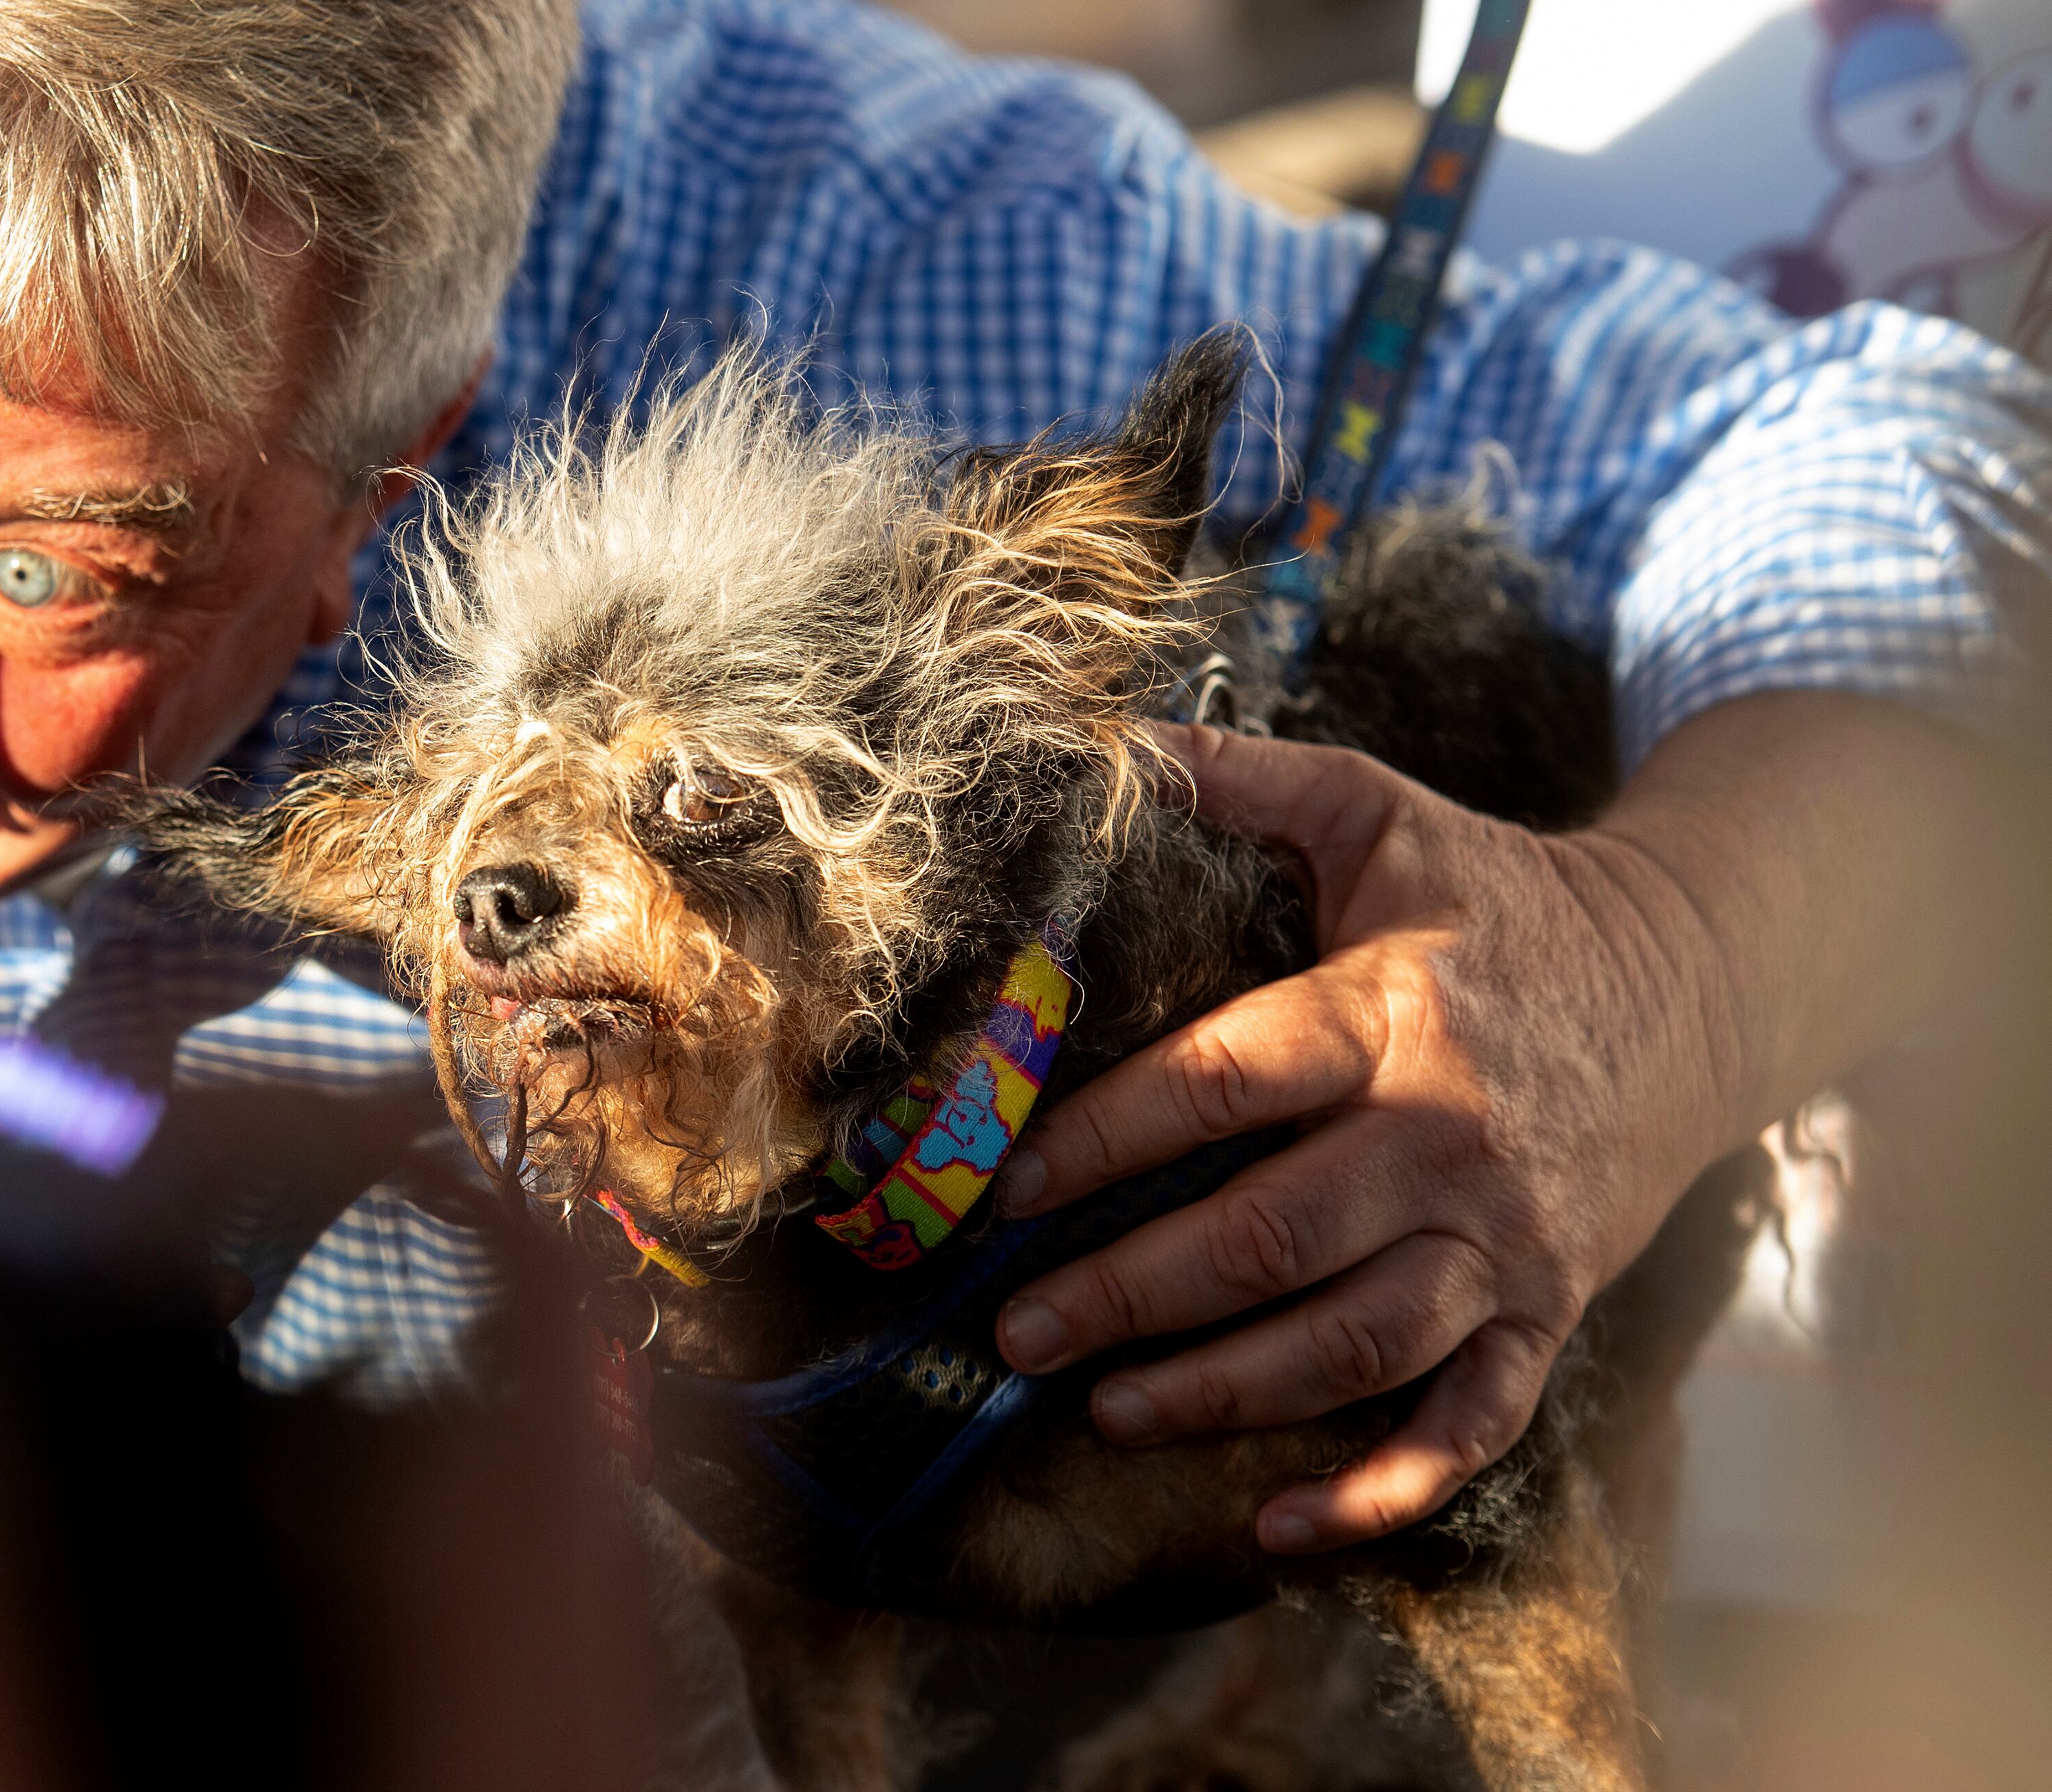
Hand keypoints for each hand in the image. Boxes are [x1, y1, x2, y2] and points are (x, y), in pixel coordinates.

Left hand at [991, 722, 1752, 1553]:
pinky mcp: (1550, 1307)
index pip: (1222, 1083)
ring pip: (1352, 1343)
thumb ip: (1248, 779)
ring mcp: (1506, 1237)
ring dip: (1222, 1392)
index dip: (1101, 1142)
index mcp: (1391, 1014)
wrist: (1694, 980)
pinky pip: (1471, 1423)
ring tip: (1105, 1411)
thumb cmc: (1498, 900)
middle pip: (1269, 1235)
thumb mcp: (1380, 814)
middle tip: (1016, 1331)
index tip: (999, 1188)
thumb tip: (1110, 737)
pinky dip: (1383, 1491)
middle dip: (1130, 1293)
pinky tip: (1280, 1529)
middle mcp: (1449, 1138)